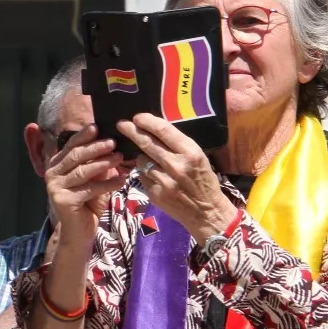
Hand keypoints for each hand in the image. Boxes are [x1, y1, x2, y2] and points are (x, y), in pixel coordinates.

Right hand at [44, 124, 129, 243]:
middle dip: (95, 148)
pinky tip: (121, 181)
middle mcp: (52, 174)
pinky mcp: (63, 200)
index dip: (83, 136)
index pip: (71, 146)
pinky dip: (107, 184)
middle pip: (75, 156)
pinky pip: (89, 188)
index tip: (97, 126)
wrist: (80, 232)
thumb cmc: (88, 204)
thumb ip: (99, 164)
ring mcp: (55, 187)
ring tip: (119, 158)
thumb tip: (112, 144)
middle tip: (113, 142)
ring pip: (82, 171)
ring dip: (103, 163)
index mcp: (57, 165)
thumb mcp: (95, 179)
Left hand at [118, 114, 237, 242]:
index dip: (147, 121)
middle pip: (146, 143)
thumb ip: (177, 144)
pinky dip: (145, 174)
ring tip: (153, 162)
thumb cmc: (203, 180)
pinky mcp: (154, 194)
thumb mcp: (198, 157)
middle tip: (121, 124)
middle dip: (131, 131)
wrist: (206, 211)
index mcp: (190, 152)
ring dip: (142, 157)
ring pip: (141, 160)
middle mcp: (175, 165)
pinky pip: (142, 176)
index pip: (163, 130)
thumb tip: (154, 130)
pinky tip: (156, 178)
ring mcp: (163, 181)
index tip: (137, 117)